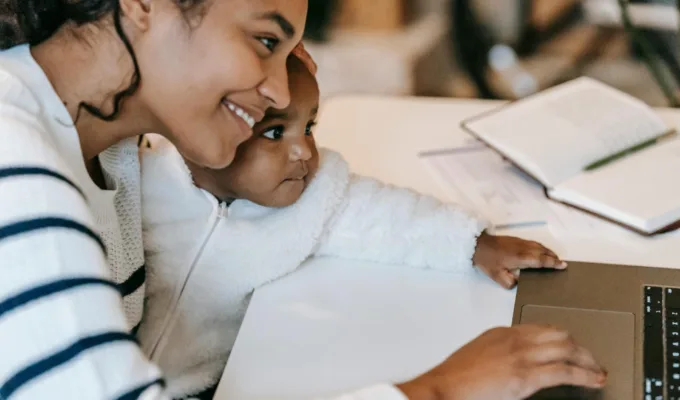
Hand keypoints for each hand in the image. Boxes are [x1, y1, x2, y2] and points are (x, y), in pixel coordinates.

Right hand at [396, 325, 606, 399]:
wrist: (444, 388)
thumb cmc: (455, 378)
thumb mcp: (479, 356)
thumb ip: (500, 355)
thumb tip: (517, 366)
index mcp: (502, 333)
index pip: (543, 329)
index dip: (563, 339)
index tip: (572, 348)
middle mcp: (515, 339)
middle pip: (559, 335)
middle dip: (580, 348)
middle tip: (591, 361)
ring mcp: (521, 356)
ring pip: (567, 349)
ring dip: (587, 360)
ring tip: (597, 371)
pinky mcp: (525, 376)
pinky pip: (565, 371)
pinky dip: (585, 375)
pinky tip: (594, 380)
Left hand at [472, 232, 566, 288]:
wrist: (478, 244)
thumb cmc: (487, 260)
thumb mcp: (497, 276)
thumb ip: (509, 282)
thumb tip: (518, 283)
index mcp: (521, 258)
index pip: (541, 260)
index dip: (553, 263)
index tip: (563, 265)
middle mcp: (524, 248)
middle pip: (543, 251)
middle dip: (553, 257)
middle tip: (562, 263)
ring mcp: (520, 242)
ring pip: (539, 246)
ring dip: (548, 251)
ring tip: (554, 257)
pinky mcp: (516, 239)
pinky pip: (533, 243)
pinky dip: (541, 247)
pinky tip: (541, 251)